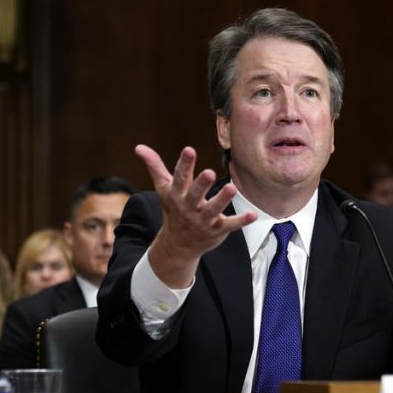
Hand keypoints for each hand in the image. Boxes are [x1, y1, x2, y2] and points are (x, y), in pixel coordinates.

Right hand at [135, 144, 256, 287]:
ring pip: (213, 210)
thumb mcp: (164, 189)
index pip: (180, 178)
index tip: (189, 150)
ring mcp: (203, 220)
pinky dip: (241, 221)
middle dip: (201, 184)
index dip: (185, 164)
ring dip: (222, 199)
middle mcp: (189, 208)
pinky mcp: (217, 230)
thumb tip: (139, 147)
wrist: (178, 245)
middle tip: (209, 172)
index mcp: (177, 195)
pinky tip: (253, 215)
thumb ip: (155, 167)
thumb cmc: (174, 210)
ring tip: (231, 188)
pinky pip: (230, 225)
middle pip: (195, 195)